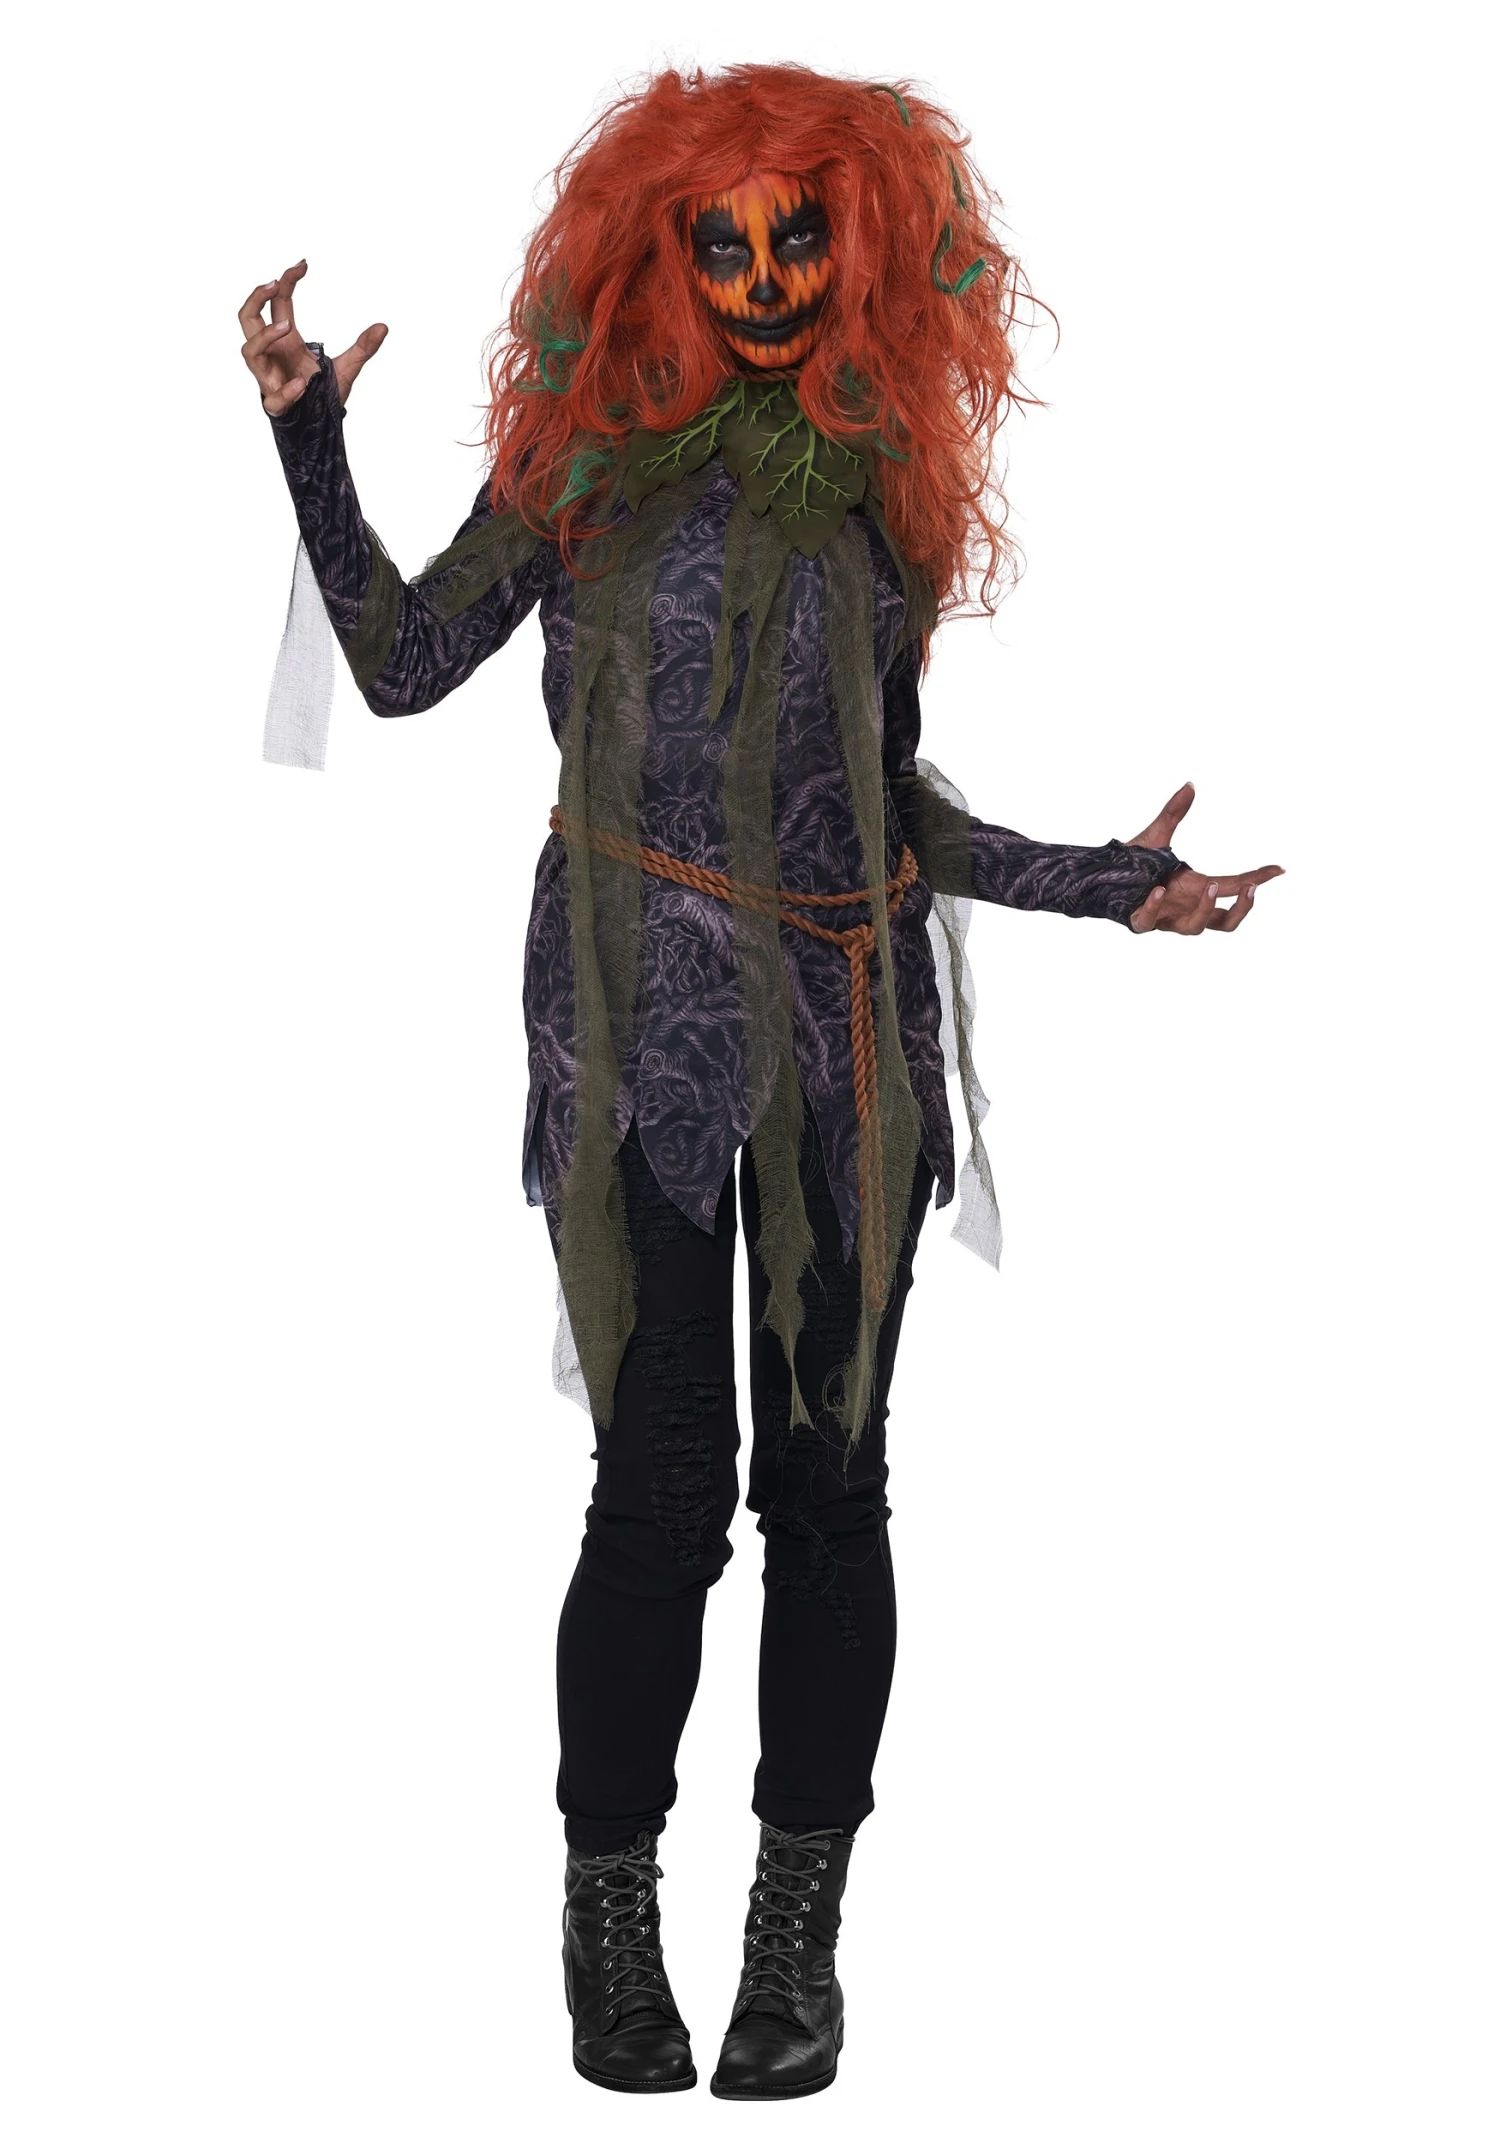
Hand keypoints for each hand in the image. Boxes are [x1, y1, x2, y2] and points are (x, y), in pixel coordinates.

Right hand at [238, 259, 387, 415]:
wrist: (320, 431)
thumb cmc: (322, 396)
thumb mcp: (347, 368)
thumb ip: (363, 349)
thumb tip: (384, 327)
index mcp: (287, 341)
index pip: (277, 303)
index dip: (285, 281)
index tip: (303, 264)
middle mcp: (273, 355)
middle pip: (247, 318)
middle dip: (255, 297)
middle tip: (274, 283)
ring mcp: (269, 378)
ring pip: (249, 350)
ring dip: (266, 335)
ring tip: (288, 326)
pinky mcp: (275, 404)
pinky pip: (272, 398)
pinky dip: (286, 391)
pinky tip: (301, 384)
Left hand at [1125, 781, 1283, 934]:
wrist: (1096, 879)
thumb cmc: (1130, 864)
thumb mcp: (1156, 836)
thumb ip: (1173, 813)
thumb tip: (1190, 784)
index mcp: (1195, 888)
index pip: (1234, 886)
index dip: (1258, 879)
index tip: (1279, 869)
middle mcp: (1184, 906)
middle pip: (1225, 923)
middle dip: (1242, 908)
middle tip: (1251, 888)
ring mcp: (1163, 917)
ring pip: (1195, 928)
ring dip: (1206, 909)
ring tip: (1210, 886)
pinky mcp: (1138, 921)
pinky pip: (1148, 922)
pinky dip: (1154, 907)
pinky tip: (1157, 891)